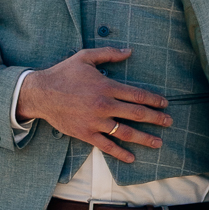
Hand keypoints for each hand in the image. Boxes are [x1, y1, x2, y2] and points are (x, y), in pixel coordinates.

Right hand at [13, 48, 173, 162]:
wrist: (40, 93)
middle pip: (137, 114)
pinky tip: (132, 157)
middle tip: (169, 122)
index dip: (154, 100)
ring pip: (126, 132)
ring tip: (158, 142)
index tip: (164, 104)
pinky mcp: (85, 133)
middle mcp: (104, 105)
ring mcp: (95, 121)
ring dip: (144, 138)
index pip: (137, 95)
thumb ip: (108, 54)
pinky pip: (106, 146)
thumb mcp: (85, 57)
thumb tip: (129, 51)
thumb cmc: (62, 74)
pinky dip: (120, 153)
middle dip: (156, 119)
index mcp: (106, 86)